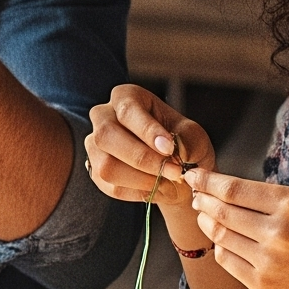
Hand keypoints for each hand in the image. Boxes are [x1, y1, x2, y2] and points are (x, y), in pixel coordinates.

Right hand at [84, 86, 216, 217]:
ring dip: (142, 179)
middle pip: (106, 136)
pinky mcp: (95, 170)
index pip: (127, 110)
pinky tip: (157, 186)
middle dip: (142, 158)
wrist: (176, 169)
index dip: (147, 130)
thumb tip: (175, 151)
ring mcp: (94, 145)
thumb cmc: (183, 144)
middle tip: (174, 171)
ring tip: (168, 180)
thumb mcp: (193, 135)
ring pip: (106, 165)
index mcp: (126, 97)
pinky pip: (111, 186)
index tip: (169, 149)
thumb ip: (187, 140)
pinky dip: (139, 191)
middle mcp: (103, 117)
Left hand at [182, 172, 288, 288]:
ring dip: (206, 221)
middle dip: (202, 200)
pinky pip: (224, 258)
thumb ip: (263, 198)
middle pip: (221, 210)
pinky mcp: (261, 282)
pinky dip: (219, 245)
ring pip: (218, 234)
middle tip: (197, 196)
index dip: (206, 182)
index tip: (193, 176)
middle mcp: (277, 230)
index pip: (232, 189)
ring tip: (204, 214)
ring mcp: (268, 258)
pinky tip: (222, 239)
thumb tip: (216, 187)